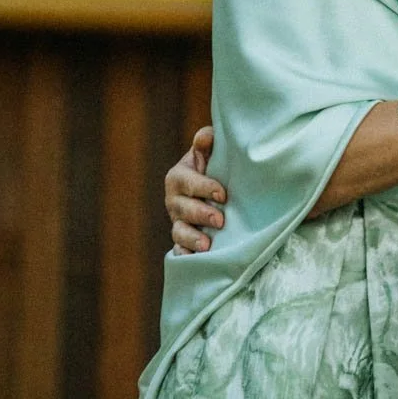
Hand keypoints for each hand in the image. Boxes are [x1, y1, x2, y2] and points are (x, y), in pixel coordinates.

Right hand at [166, 125, 226, 253]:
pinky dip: (186, 255)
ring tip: (207, 245)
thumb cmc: (216, 165)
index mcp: (179, 176)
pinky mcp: (183, 239)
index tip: (223, 194)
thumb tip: (205, 137)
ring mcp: (177, 221)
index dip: (204, 187)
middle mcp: (174, 200)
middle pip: (183, 209)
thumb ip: (207, 141)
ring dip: (192, 238)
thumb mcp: (211, 151)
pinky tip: (197, 260)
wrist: (216, 187)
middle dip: (201, 214)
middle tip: (220, 220)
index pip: (188, 182)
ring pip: (179, 231)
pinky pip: (179, 250)